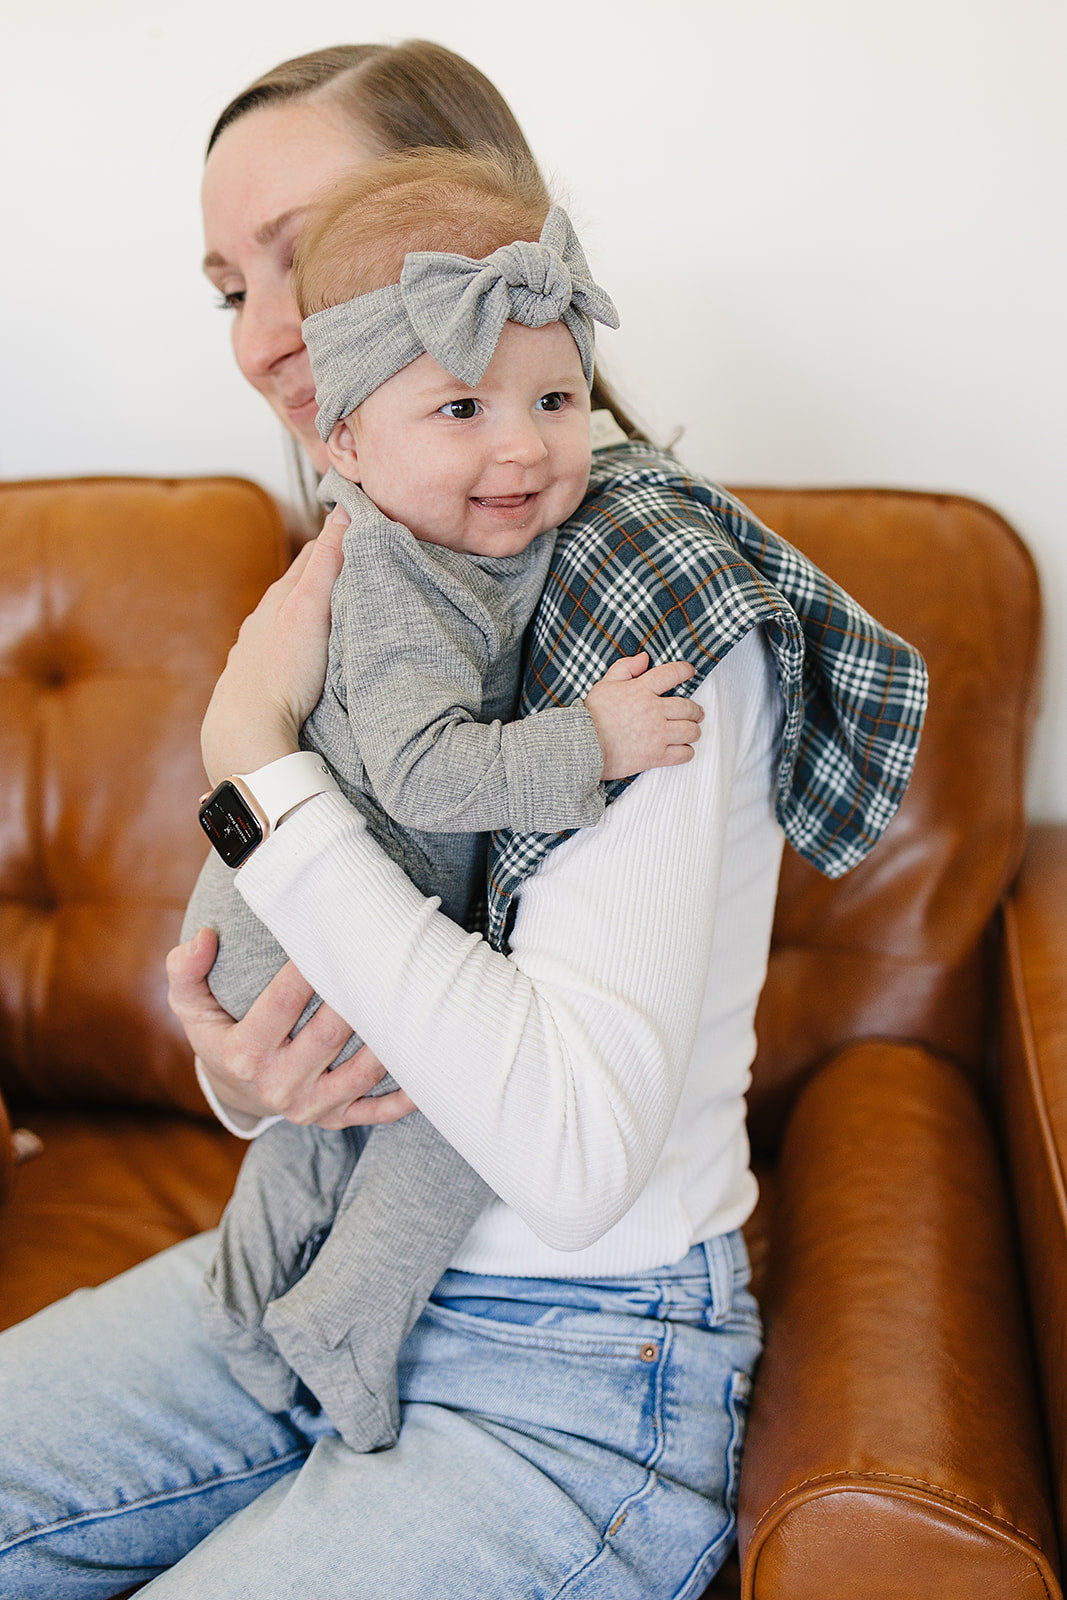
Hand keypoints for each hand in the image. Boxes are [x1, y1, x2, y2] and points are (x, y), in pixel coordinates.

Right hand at [166, 927, 415, 1130]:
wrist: (233, 1093)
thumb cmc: (218, 1032)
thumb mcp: (189, 1006)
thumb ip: (186, 971)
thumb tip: (203, 937)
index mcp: (244, 1054)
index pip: (283, 1002)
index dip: (309, 966)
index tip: (332, 930)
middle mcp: (279, 1086)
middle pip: (330, 1033)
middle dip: (358, 994)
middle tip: (385, 952)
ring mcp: (312, 1107)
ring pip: (364, 1070)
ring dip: (391, 1035)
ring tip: (413, 992)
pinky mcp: (337, 1118)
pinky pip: (380, 1111)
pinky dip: (408, 1094)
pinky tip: (429, 1064)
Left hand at [200, 505, 348, 786]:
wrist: (246, 730)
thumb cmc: (281, 671)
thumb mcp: (310, 609)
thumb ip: (327, 562)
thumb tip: (345, 510)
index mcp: (279, 597)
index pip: (313, 554)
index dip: (340, 539)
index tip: (365, 530)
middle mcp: (263, 619)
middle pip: (299, 584)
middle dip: (327, 571)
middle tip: (360, 562)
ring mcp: (258, 650)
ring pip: (289, 618)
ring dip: (312, 609)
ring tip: (338, 607)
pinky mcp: (260, 679)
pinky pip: (284, 649)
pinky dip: (301, 641)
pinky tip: (309, 654)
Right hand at [584, 652, 702, 779]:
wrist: (582, 746)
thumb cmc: (591, 716)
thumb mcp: (604, 685)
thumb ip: (625, 668)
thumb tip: (644, 658)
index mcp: (641, 690)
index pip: (672, 673)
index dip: (685, 670)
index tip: (690, 672)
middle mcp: (653, 710)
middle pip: (688, 707)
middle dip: (695, 710)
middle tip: (696, 712)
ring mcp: (656, 734)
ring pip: (690, 731)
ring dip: (693, 730)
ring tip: (691, 731)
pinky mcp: (655, 756)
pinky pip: (683, 754)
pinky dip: (687, 751)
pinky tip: (683, 749)